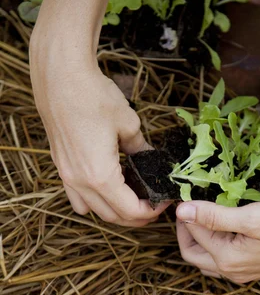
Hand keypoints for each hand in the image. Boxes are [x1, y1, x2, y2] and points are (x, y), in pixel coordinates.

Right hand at [30, 49, 166, 226]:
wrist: (61, 77)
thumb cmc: (94, 97)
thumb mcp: (128, 124)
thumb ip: (140, 148)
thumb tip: (148, 156)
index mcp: (100, 176)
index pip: (130, 211)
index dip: (151, 211)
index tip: (164, 201)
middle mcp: (81, 183)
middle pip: (112, 216)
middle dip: (137, 216)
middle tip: (154, 204)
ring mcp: (67, 176)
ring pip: (94, 210)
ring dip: (115, 212)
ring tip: (133, 199)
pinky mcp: (61, 166)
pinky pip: (78, 198)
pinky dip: (94, 202)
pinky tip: (107, 188)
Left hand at [176, 198, 259, 282]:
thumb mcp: (250, 217)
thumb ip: (213, 216)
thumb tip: (181, 211)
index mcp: (226, 260)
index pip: (192, 235)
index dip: (186, 212)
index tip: (187, 192)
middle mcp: (232, 272)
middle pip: (194, 254)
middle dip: (187, 230)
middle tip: (192, 205)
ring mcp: (245, 272)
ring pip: (209, 258)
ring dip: (202, 238)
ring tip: (207, 213)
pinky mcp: (256, 267)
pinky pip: (225, 259)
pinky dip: (218, 243)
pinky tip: (227, 226)